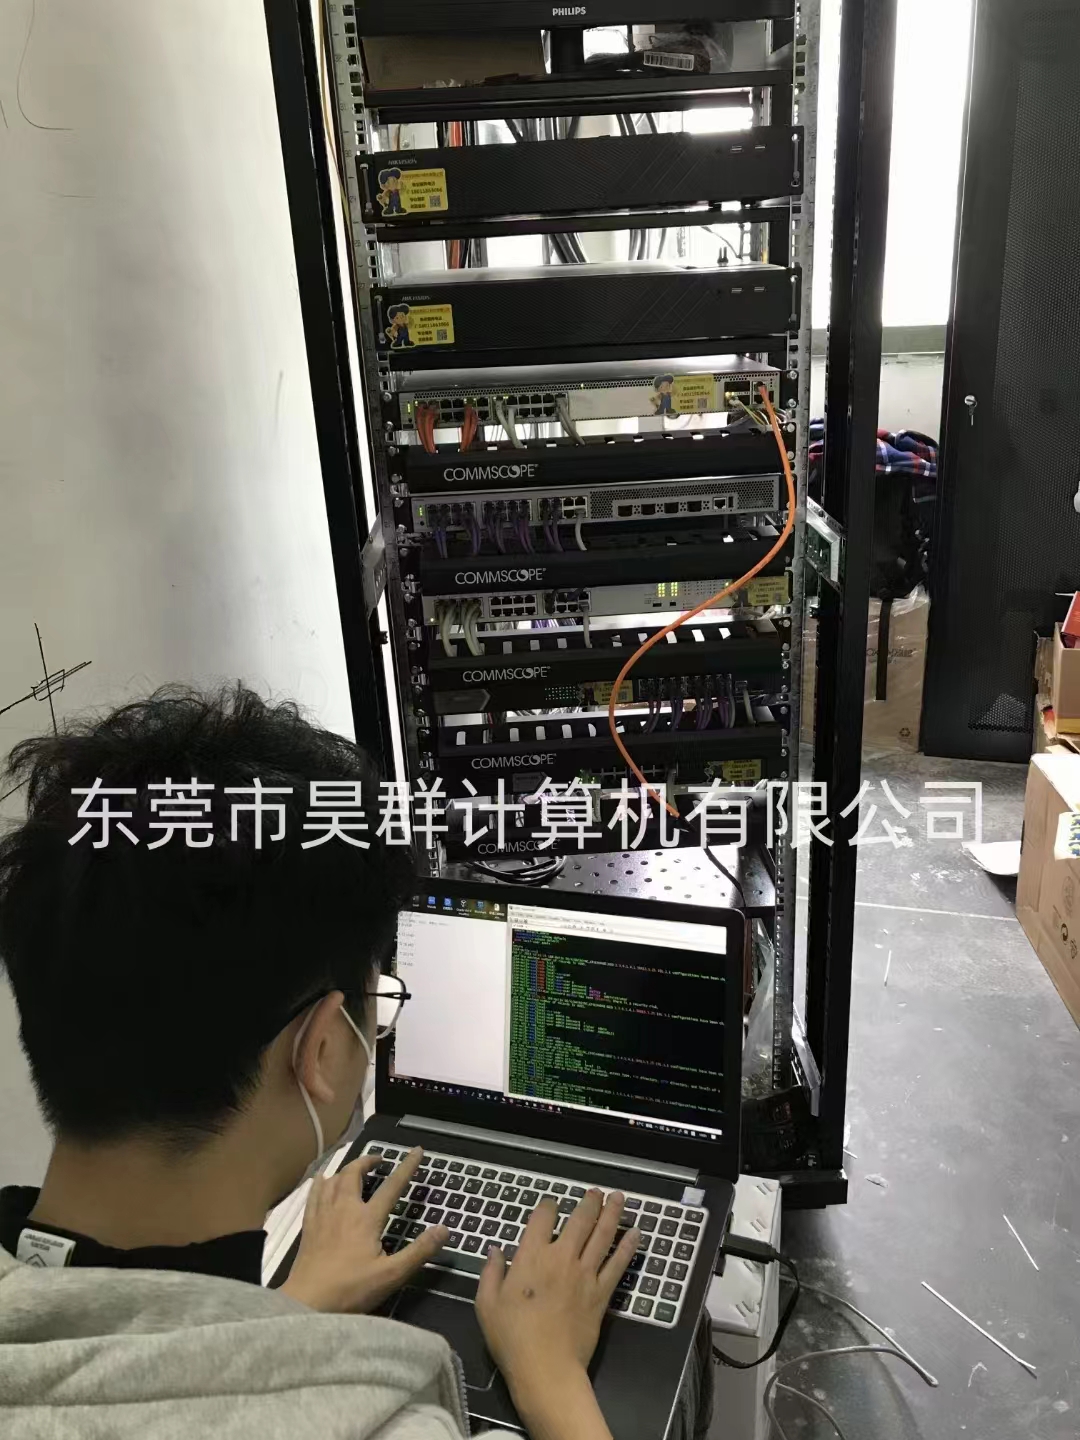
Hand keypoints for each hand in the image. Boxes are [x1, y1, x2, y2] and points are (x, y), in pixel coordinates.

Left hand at [281, 1147, 447, 1313]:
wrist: (307, 1303)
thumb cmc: (351, 1290)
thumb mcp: (391, 1275)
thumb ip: (419, 1251)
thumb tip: (445, 1229)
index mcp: (367, 1219)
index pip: (392, 1186)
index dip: (406, 1167)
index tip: (417, 1151)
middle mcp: (344, 1209)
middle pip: (354, 1173)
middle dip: (368, 1161)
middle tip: (379, 1160)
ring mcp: (323, 1215)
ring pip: (333, 1180)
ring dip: (346, 1169)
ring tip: (355, 1169)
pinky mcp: (308, 1226)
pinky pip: (314, 1194)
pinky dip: (321, 1182)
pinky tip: (322, 1181)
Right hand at [476, 1190, 637, 1425]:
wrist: (546, 1368)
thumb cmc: (512, 1338)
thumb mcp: (486, 1305)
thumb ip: (491, 1273)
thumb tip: (496, 1250)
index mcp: (531, 1256)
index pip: (542, 1218)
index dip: (548, 1206)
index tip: (551, 1205)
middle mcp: (561, 1257)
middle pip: (580, 1220)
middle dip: (589, 1203)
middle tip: (596, 1193)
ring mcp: (585, 1274)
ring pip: (602, 1236)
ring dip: (612, 1214)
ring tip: (619, 1198)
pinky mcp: (601, 1293)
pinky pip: (618, 1264)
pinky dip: (628, 1247)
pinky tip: (636, 1233)